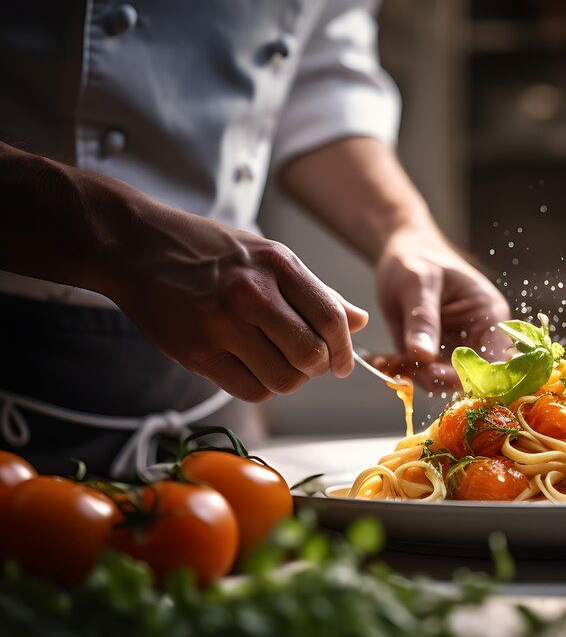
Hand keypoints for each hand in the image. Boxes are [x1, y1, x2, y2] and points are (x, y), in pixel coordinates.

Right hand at [107, 205, 367, 401]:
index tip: (341, 363)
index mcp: (277, 264)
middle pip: (310, 355)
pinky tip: (251, 368)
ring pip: (283, 380)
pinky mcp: (197, 352)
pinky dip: (259, 387)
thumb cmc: (209, 252)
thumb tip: (360, 321)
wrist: (135, 246)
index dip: (343, 349)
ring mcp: (222, 324)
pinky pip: (250, 390)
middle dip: (316, 368)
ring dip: (289, 380)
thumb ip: (315, 292)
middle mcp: (252, 293)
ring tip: (276, 363)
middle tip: (306, 363)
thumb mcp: (268, 256)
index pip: (330, 318)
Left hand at [375, 229, 509, 389]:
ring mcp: (457, 350)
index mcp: (490, 317)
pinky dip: (404, 373)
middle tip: (405, 367)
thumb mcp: (418, 283)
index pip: (494, 360)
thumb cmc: (416, 259)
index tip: (434, 374)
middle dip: (436, 379)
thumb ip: (422, 319)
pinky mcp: (436, 357)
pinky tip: (385, 360)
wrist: (401, 256)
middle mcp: (479, 338)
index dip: (470, 374)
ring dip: (416, 377)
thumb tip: (423, 356)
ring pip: (444, 383)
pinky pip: (424, 376)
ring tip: (389, 360)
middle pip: (470, 378)